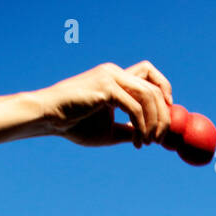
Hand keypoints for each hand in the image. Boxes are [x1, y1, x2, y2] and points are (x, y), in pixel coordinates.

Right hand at [37, 61, 172, 146]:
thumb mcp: (110, 129)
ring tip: (149, 142)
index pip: (149, 74)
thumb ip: (130, 129)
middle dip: (164, 114)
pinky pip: (135, 108)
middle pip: (155, 87)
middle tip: (160, 138)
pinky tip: (137, 143)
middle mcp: (115, 73)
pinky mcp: (105, 89)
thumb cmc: (75, 124)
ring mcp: (110, 78)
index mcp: (116, 77)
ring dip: (155, 123)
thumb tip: (150, 137)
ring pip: (149, 96)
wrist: (49, 117)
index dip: (164, 91)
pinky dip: (142, 128)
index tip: (166, 116)